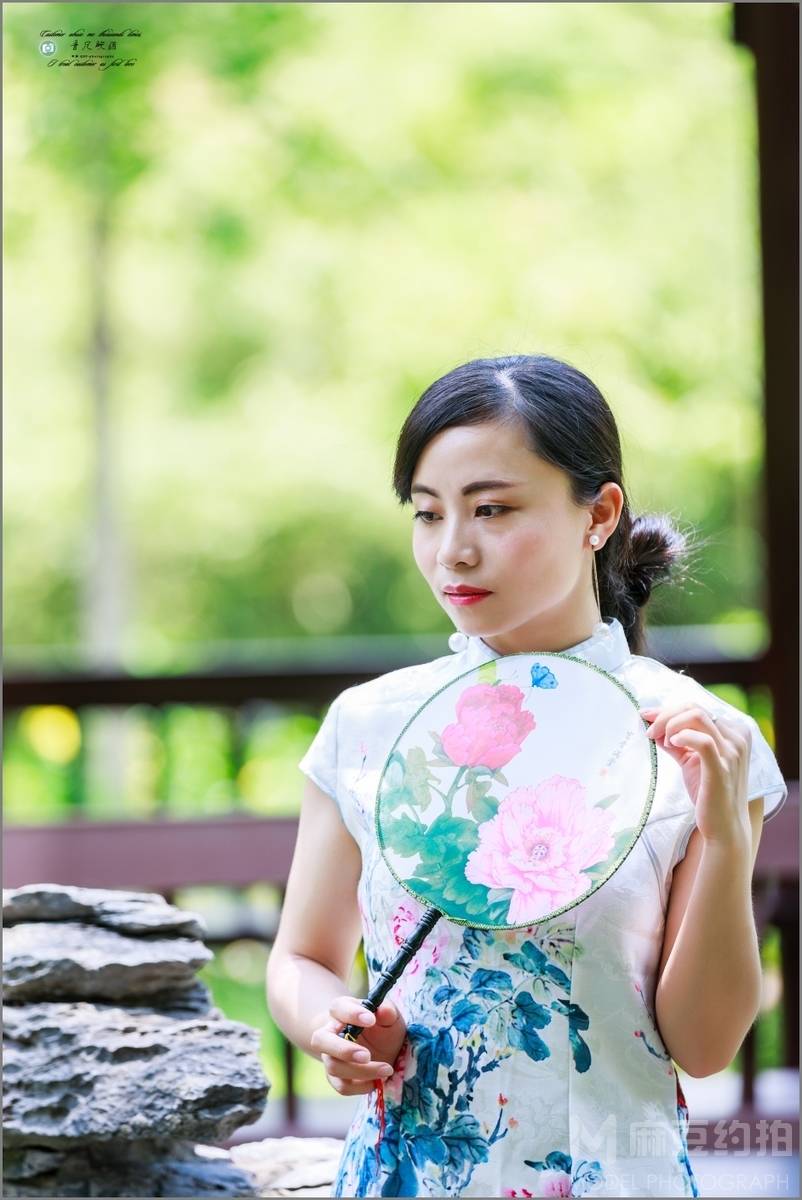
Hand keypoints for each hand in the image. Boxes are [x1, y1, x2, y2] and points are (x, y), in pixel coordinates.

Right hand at [310, 995, 406, 1096]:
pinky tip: (377, 1082)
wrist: (379, 1047)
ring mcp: (330, 1056)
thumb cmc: (381, 1027)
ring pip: (333, 1066)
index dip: (352, 1014)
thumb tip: (383, 1011)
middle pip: (320, 1040)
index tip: (371, 1020)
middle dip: (344, 1050)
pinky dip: (360, 1087)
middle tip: (367, 1056)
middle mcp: (330, 1033)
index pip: (338, 1008)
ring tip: (386, 1069)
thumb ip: (388, 1012)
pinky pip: (341, 1086)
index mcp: (341, 1011)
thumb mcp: (389, 1017)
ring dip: (360, 1071)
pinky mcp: (336, 1077)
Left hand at [639, 703, 751, 848]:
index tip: (646, 716)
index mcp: (732, 731)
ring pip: (697, 717)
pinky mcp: (722, 768)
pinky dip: (682, 736)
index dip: (668, 710)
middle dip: (665, 715)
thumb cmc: (709, 792)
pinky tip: (670, 744)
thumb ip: (677, 743)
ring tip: (659, 740)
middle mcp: (736, 737)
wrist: (724, 826)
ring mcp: (732, 752)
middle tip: (649, 730)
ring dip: (670, 724)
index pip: (696, 708)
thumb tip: (654, 726)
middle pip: (695, 708)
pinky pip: (702, 741)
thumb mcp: (692, 761)